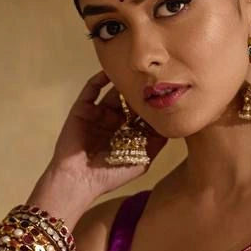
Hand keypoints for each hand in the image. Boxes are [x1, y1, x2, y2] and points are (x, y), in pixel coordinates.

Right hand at [47, 70, 167, 203]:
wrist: (78, 179)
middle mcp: (113, 122)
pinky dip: (100, 78)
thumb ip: (156, 144)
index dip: (152, 106)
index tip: (165, 95)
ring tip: (136, 73)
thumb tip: (172, 125)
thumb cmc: (109, 176)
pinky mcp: (82, 109)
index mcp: (126, 134)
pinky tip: (112, 71)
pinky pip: (91, 89)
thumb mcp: (141, 162)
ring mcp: (97, 114)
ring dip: (124, 84)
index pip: (142, 115)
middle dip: (140, 93)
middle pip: (129, 101)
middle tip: (153, 80)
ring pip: (113, 93)